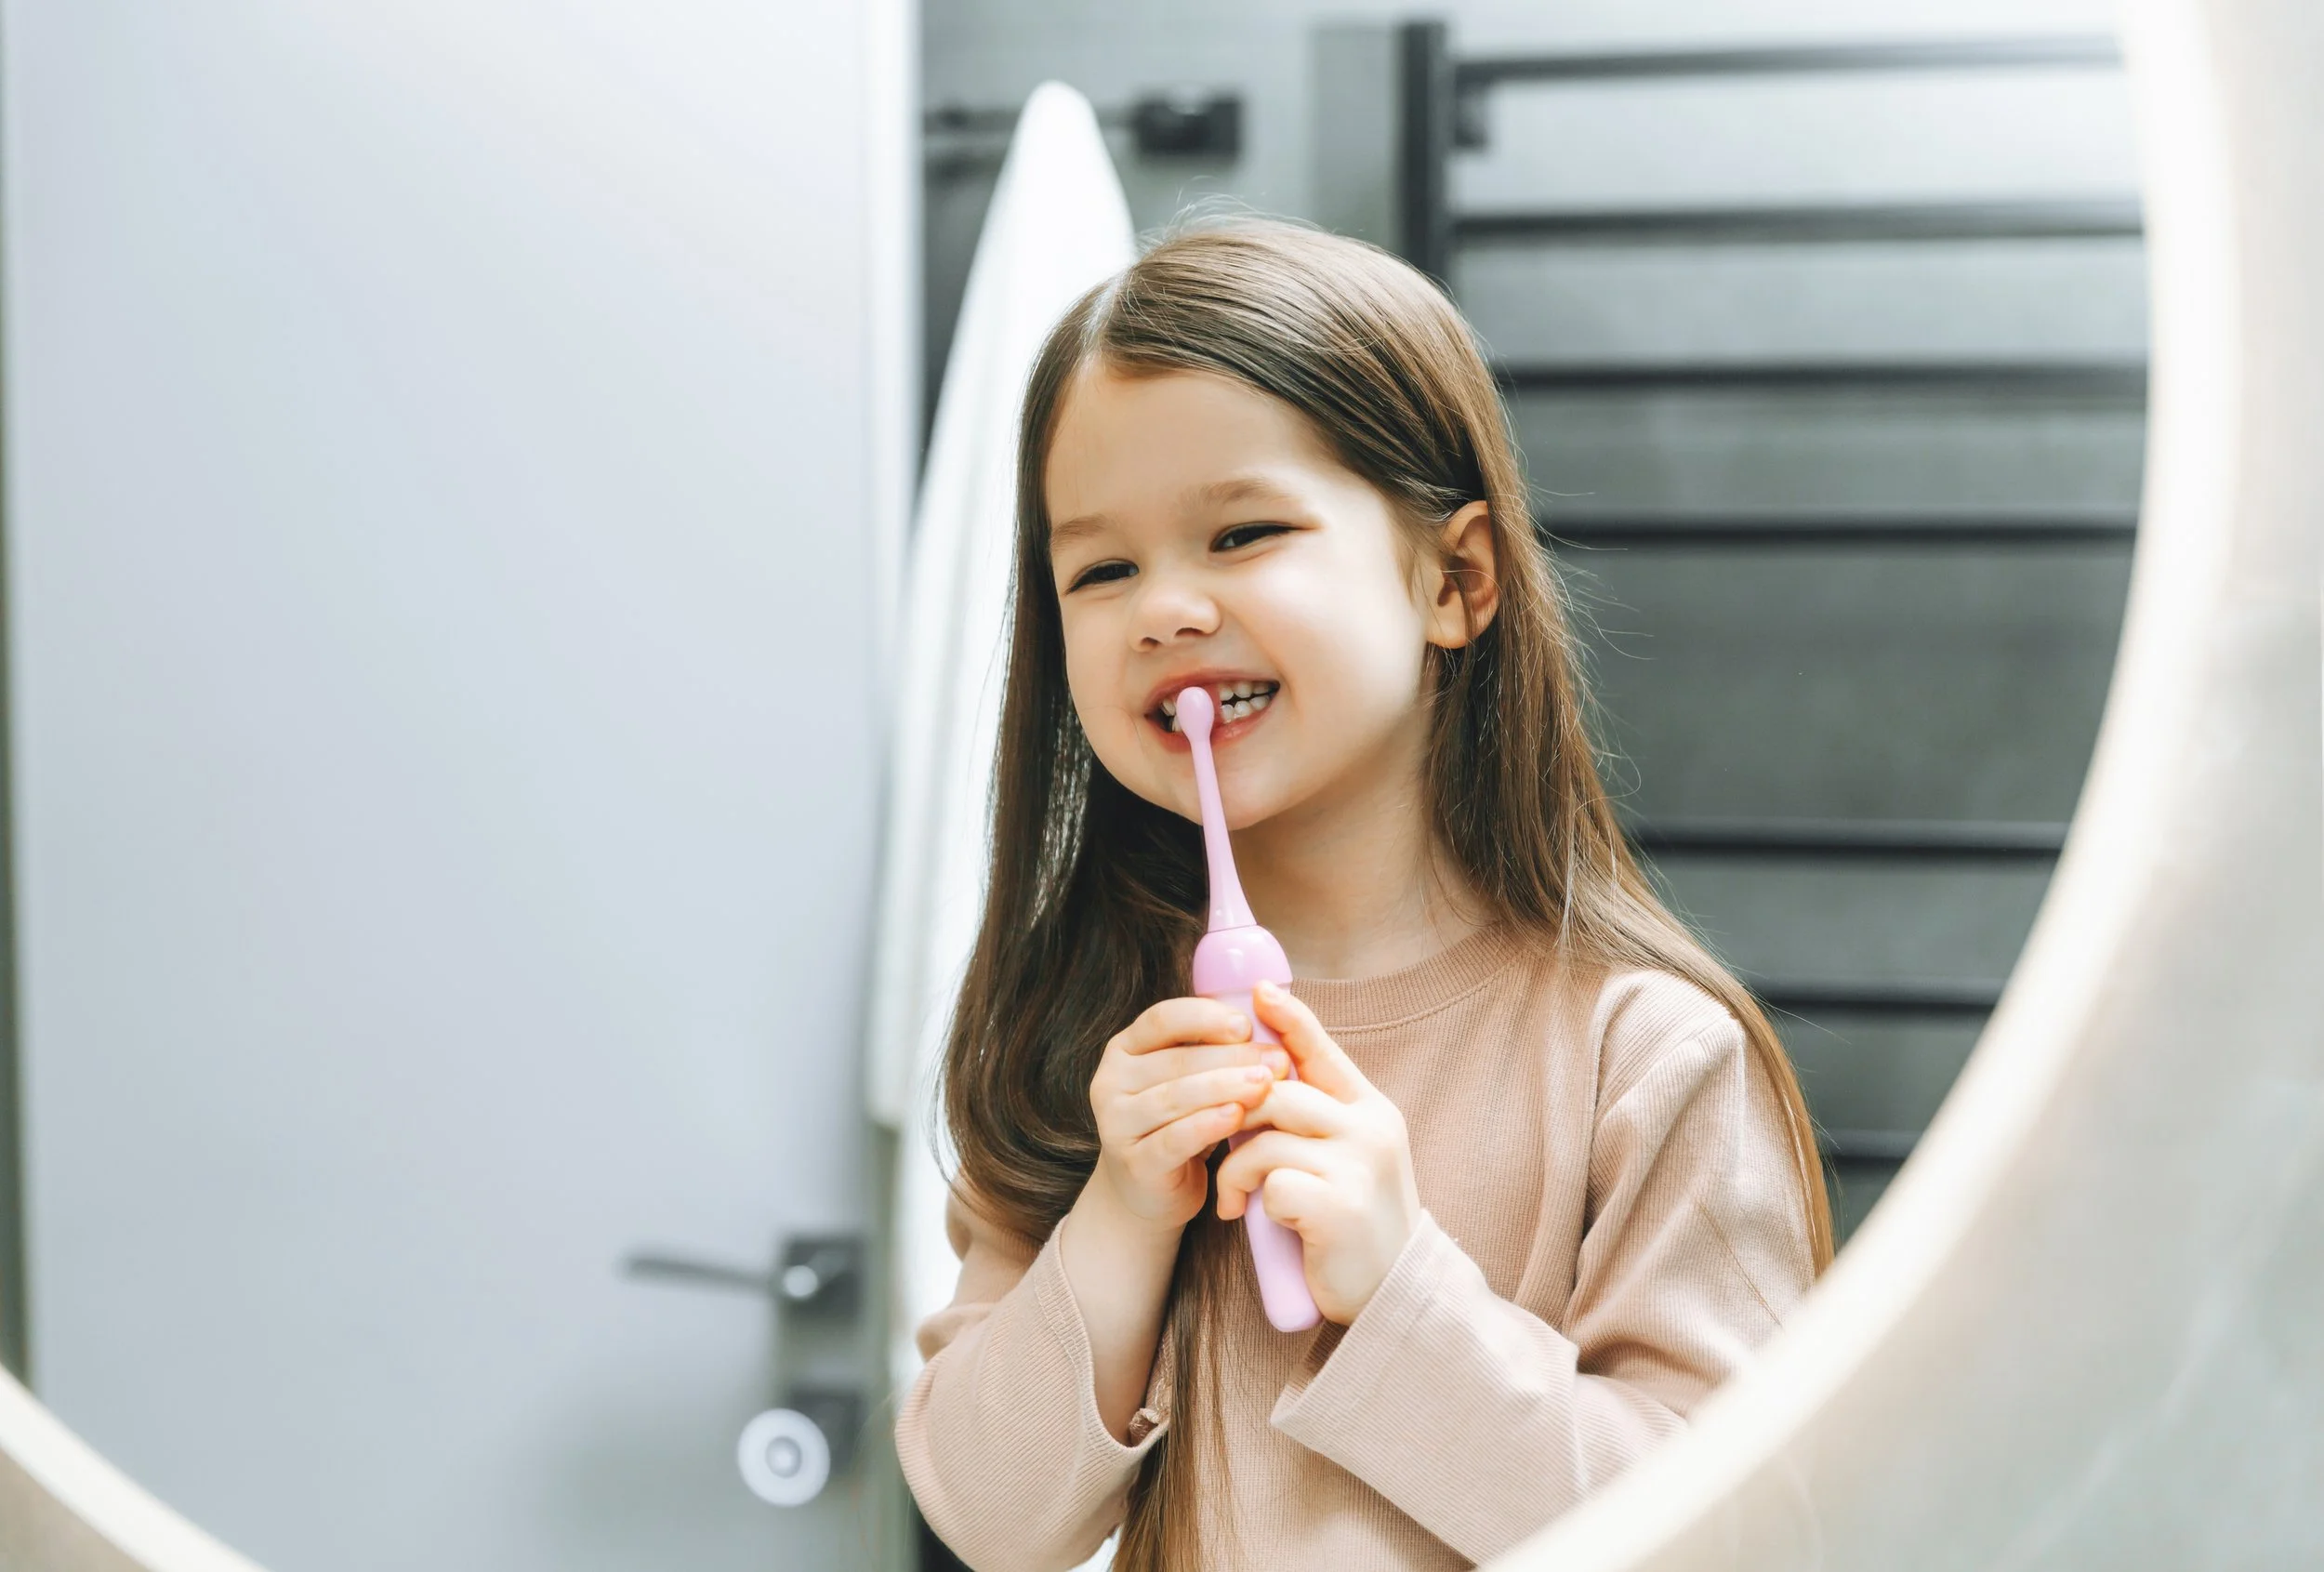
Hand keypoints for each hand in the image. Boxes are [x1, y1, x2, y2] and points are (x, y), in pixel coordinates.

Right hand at [1088, 997, 1293, 1233]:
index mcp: (1125, 1048)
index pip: (1161, 1019)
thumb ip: (1211, 1048)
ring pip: (1174, 1098)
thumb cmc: (1179, 1123)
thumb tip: (1265, 1015)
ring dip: (1224, 1087)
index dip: (1205, 1017)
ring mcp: (1116, 1123)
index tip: (1247, 1024)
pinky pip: (1173, 1139)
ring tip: (1265, 1084)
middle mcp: (1111, 1081)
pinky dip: (1206, 1126)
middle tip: (1278, 1060)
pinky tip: (1235, 1116)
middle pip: (1175, 1061)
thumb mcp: (1189, 1079)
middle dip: (1231, 1057)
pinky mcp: (1132, 1162)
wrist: (1150, 1191)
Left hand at [1215, 980, 1421, 1323]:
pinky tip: (1262, 1221)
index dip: (1290, 1019)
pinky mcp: (1339, 1209)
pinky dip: (1255, 1204)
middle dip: (1234, 1118)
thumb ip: (1318, 1116)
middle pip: (1278, 1093)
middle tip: (1222, 1150)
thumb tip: (1263, 1074)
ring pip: (1265, 1139)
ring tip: (1233, 1198)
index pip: (1324, 1052)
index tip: (1259, 992)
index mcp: (1372, 1111)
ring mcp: (1359, 1168)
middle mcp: (1371, 1131)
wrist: (1392, 1293)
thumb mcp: (1348, 1157)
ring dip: (1235, 1170)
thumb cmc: (1355, 1223)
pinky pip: (1272, 1185)